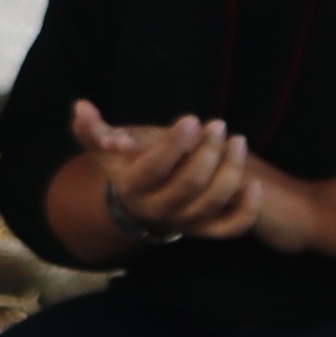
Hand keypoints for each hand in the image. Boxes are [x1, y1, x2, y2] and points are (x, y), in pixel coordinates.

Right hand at [72, 100, 260, 239]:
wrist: (141, 203)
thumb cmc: (128, 165)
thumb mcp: (106, 148)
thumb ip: (92, 129)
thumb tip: (82, 106)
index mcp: (131, 188)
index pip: (153, 168)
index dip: (174, 145)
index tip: (191, 120)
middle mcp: (157, 210)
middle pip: (188, 185)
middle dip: (207, 152)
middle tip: (217, 125)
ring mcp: (184, 223)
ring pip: (212, 203)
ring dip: (230, 171)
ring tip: (237, 141)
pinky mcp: (206, 230)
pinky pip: (231, 228)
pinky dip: (246, 210)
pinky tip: (253, 183)